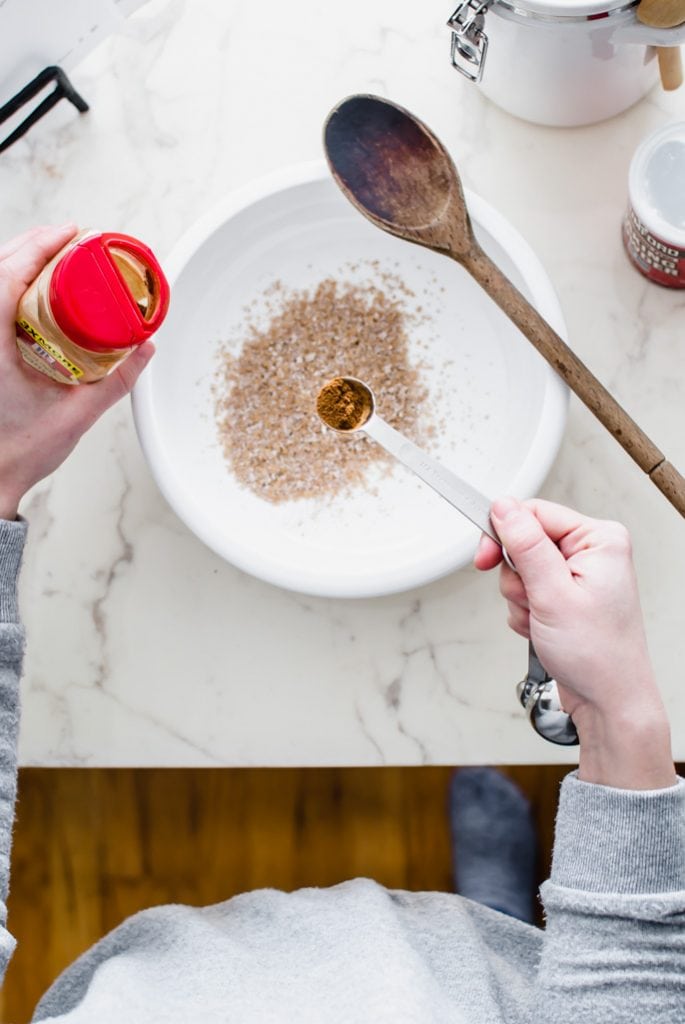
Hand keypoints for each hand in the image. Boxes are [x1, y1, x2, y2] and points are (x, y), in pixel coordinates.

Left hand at [0, 225, 154, 520]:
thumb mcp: (77, 413)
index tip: (71, 232)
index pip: (8, 274)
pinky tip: (37, 292)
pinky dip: (14, 288)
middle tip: (71, 240)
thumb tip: (144, 346)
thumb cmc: (19, 452)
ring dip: (23, 264)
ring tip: (56, 258)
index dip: (40, 245)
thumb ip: (115, 379)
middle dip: (34, 245)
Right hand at [475, 497, 674, 789]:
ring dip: (520, 598)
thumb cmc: (598, 655)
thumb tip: (504, 508)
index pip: (535, 512)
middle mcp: (591, 552)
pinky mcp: (564, 596)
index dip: (504, 533)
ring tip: (541, 619)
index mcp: (600, 539)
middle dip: (516, 575)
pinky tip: (543, 628)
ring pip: (520, 569)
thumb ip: (526, 545)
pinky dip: (525, 612)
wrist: (608, 701)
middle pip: (524, 540)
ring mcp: (577, 575)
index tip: (484, 556)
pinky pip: (525, 591)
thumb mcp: (553, 594)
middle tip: (527, 599)